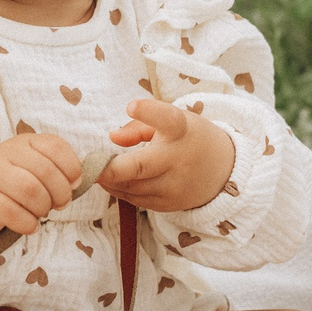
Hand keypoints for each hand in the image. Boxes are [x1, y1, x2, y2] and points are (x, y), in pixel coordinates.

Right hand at [0, 132, 83, 234]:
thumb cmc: (16, 180)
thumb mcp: (36, 165)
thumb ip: (60, 167)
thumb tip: (79, 179)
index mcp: (25, 141)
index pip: (56, 146)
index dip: (72, 168)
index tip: (74, 183)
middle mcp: (7, 152)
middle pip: (45, 171)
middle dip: (61, 193)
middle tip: (60, 204)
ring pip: (30, 190)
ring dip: (43, 207)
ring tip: (42, 212)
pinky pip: (12, 212)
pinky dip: (28, 223)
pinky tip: (31, 225)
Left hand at [100, 99, 235, 213]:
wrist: (222, 171)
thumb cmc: (188, 138)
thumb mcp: (172, 121)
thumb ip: (139, 125)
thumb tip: (112, 137)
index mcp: (181, 131)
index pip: (167, 120)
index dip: (149, 112)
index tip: (132, 106)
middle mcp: (178, 160)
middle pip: (138, 167)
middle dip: (109, 168)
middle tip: (89, 164)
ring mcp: (173, 187)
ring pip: (130, 187)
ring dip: (109, 179)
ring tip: (97, 169)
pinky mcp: (168, 205)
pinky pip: (135, 200)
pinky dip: (120, 190)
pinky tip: (112, 180)